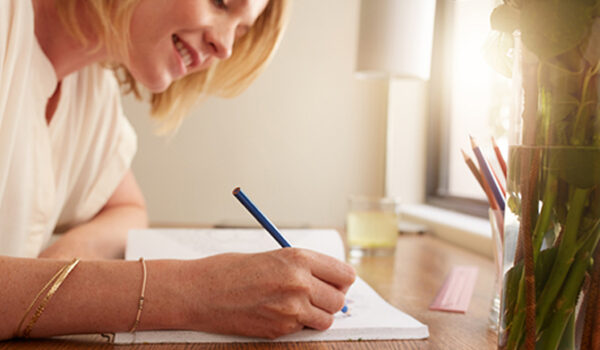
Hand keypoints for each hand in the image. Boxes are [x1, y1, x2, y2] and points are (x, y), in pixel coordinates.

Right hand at [182, 248, 355, 338]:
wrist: (198, 292)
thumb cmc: (229, 270)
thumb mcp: (272, 257)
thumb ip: (302, 267)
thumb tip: (329, 280)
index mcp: (298, 258)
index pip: (344, 274)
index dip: (342, 280)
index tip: (336, 282)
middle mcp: (299, 283)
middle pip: (339, 300)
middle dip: (331, 299)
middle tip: (317, 295)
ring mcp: (290, 309)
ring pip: (326, 319)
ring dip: (317, 315)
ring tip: (299, 305)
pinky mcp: (280, 330)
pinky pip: (304, 330)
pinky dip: (298, 325)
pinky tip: (280, 313)